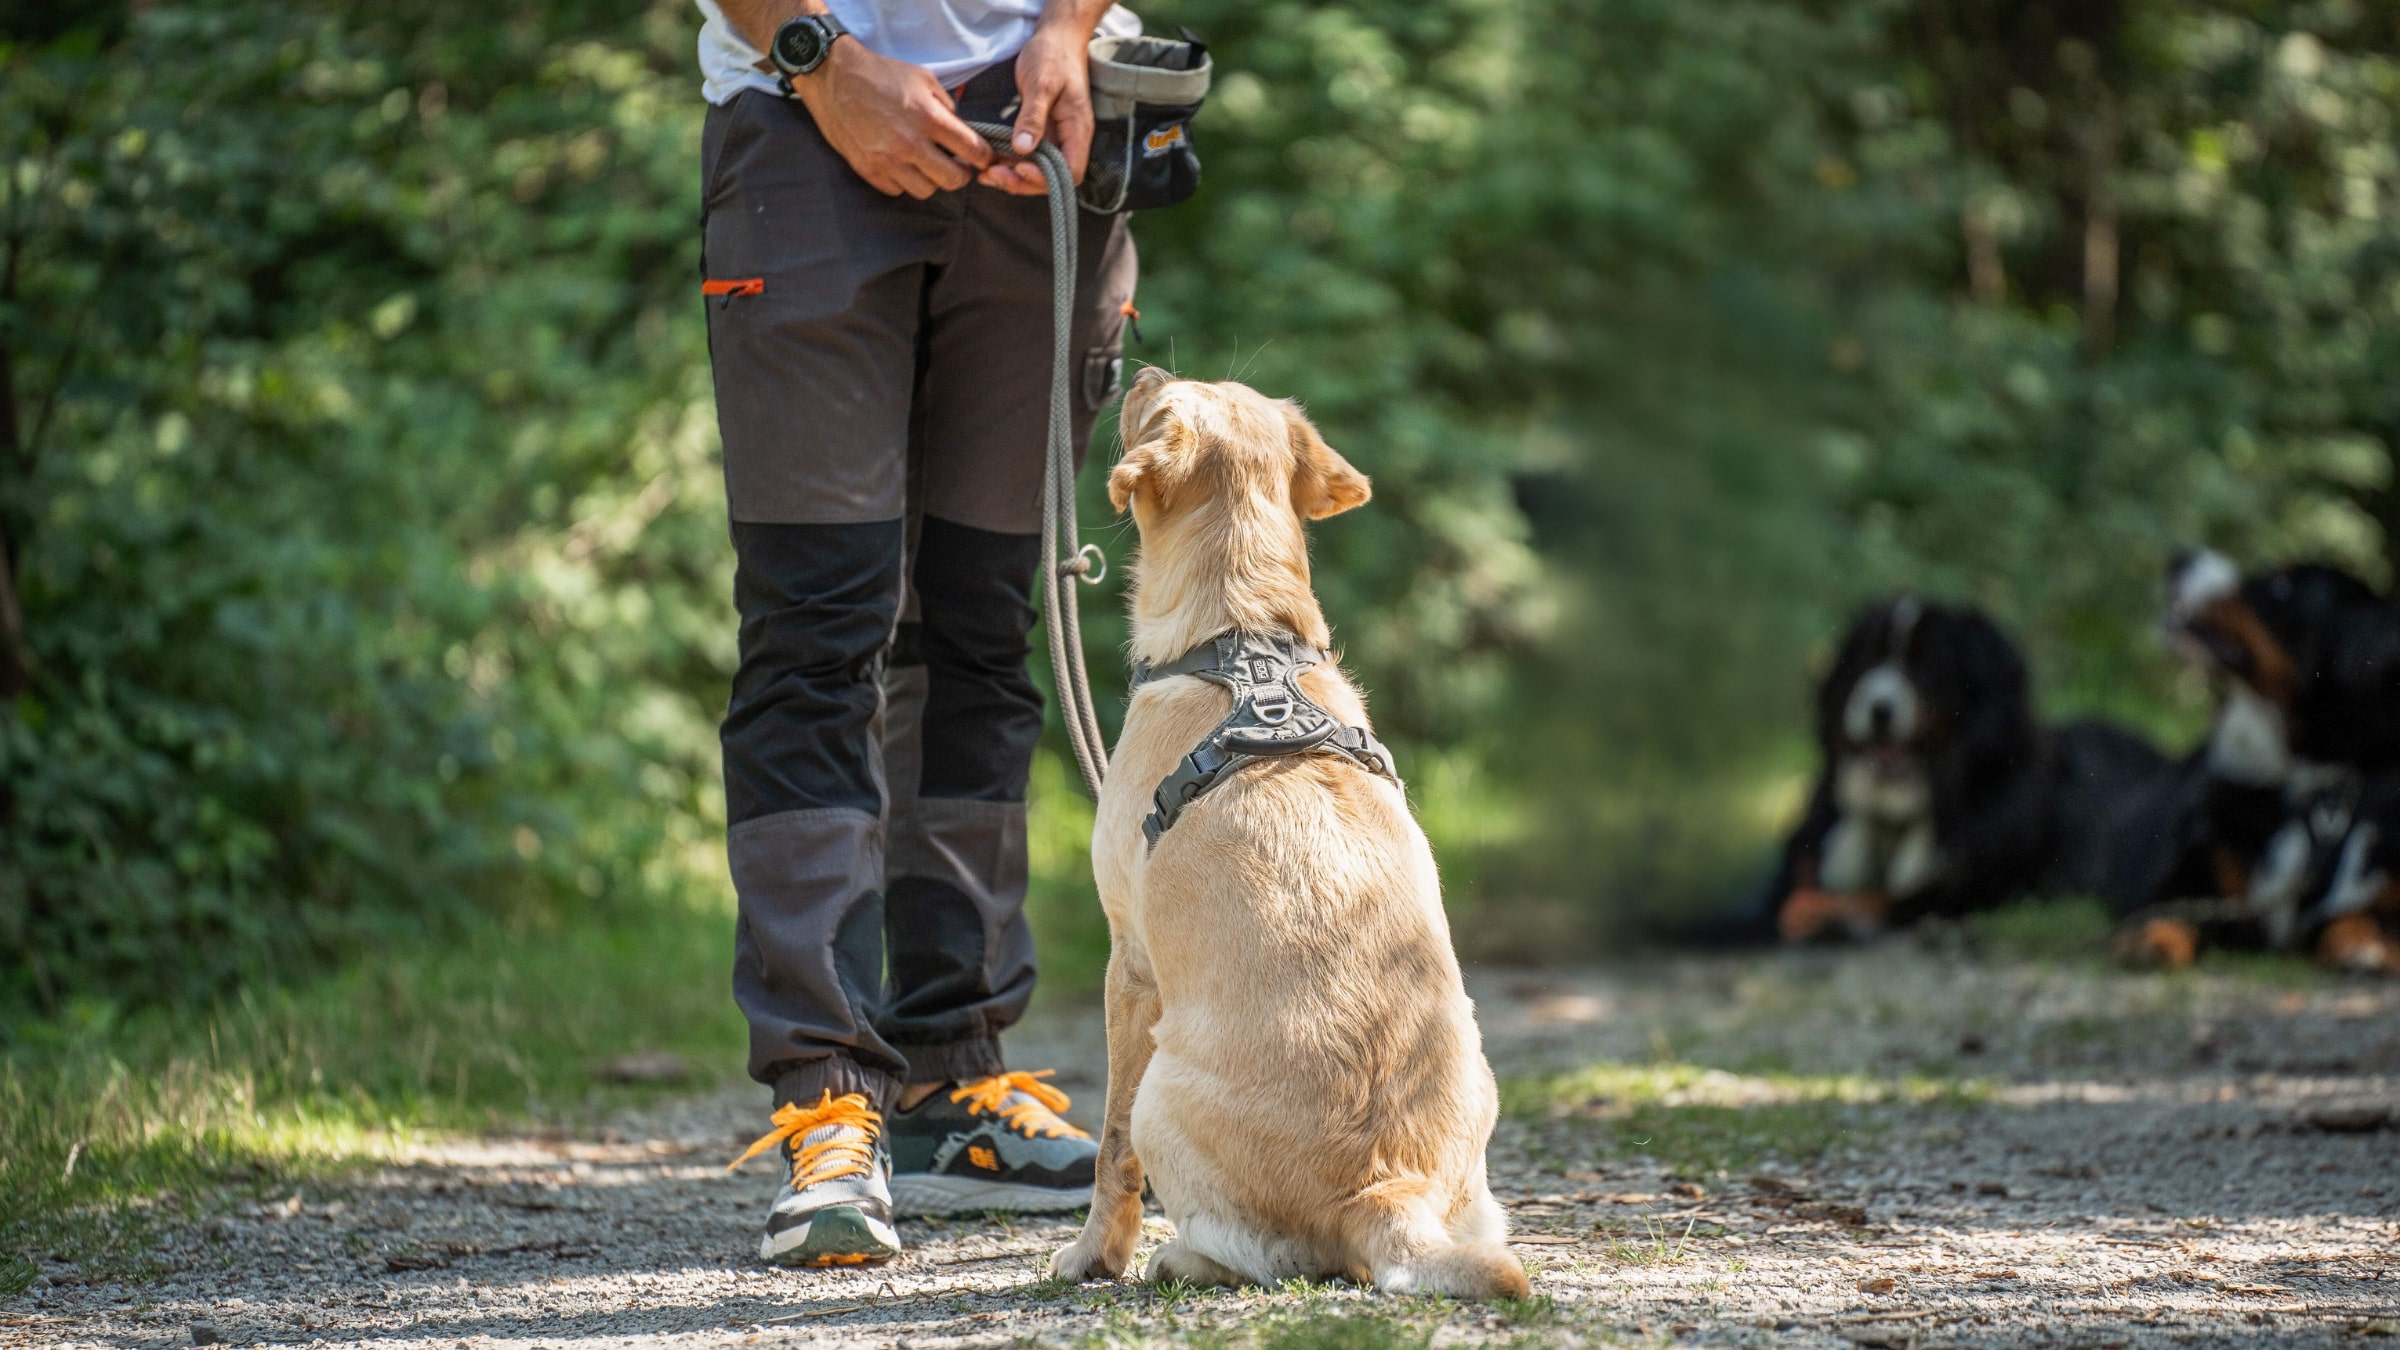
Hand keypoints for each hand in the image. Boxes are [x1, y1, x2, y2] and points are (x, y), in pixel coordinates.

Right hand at [793, 41, 993, 198]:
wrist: (834, 77)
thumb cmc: (881, 74)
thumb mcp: (923, 78)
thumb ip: (946, 106)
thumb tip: (960, 130)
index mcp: (929, 118)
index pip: (973, 151)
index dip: (983, 157)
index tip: (981, 157)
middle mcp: (911, 144)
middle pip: (953, 180)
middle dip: (960, 174)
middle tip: (955, 164)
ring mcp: (888, 161)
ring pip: (925, 190)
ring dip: (930, 179)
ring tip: (925, 164)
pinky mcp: (868, 170)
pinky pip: (897, 190)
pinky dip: (903, 182)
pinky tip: (900, 165)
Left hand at [978, 21, 1094, 194]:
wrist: (1056, 38)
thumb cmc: (1053, 56)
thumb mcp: (1041, 84)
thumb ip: (1033, 117)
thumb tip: (1024, 149)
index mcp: (1077, 129)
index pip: (1071, 171)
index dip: (1046, 179)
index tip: (1019, 169)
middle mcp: (1069, 139)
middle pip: (1052, 178)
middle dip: (1022, 182)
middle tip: (992, 175)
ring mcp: (1056, 137)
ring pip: (1038, 170)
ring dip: (1012, 176)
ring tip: (985, 173)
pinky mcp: (1042, 132)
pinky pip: (1028, 156)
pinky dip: (1010, 162)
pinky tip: (990, 161)